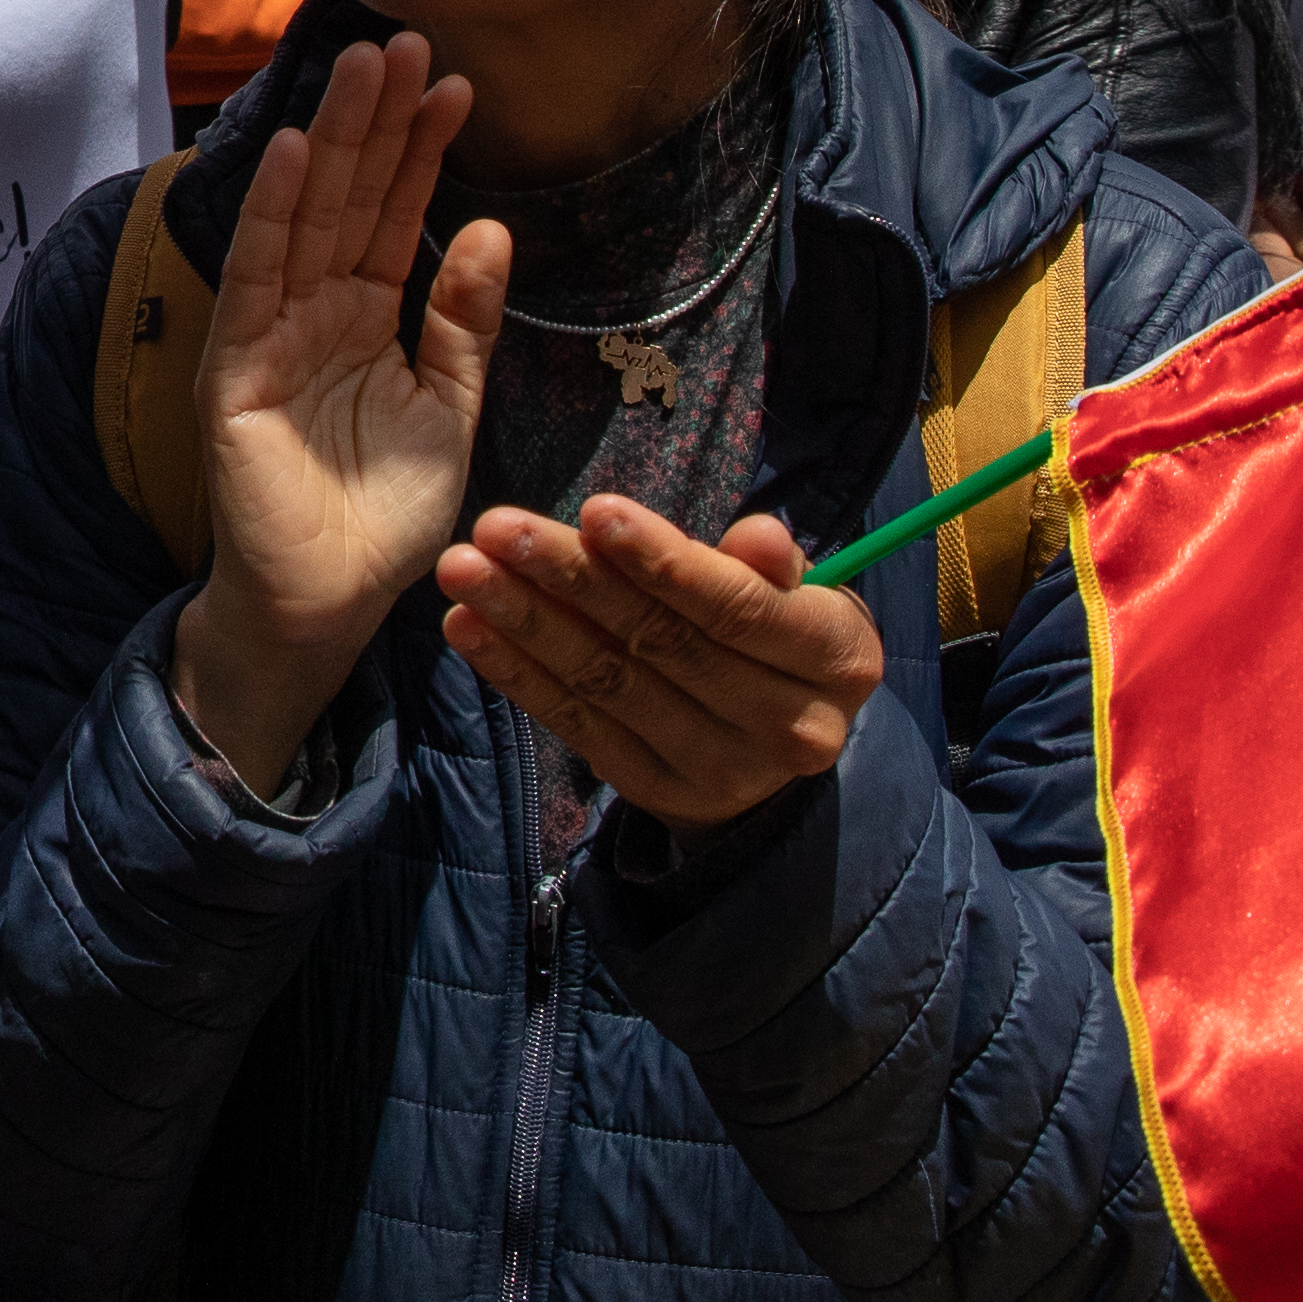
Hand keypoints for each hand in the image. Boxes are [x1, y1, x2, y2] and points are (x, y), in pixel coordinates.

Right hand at [174, 34, 503, 791]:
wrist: (328, 606)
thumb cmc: (385, 518)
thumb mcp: (449, 410)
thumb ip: (464, 324)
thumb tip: (494, 228)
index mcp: (367, 317)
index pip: (394, 215)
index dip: (421, 151)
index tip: (457, 83)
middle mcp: (315, 311)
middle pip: (349, 197)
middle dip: (376, 121)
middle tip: (406, 41)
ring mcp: (271, 333)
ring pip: (307, 218)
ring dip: (331, 140)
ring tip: (362, 66)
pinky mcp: (237, 368)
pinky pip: (257, 278)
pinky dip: (274, 214)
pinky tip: (295, 153)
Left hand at [436, 491, 886, 833]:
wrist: (777, 742)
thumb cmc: (780, 633)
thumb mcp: (800, 592)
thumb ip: (772, 565)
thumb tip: (757, 535)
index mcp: (837, 662)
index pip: (739, 609)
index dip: (665, 561)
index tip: (595, 510)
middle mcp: (789, 727)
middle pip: (663, 642)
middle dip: (572, 579)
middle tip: (498, 527)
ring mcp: (721, 770)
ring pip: (610, 683)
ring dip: (526, 622)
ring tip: (464, 569)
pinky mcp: (660, 791)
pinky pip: (578, 723)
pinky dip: (518, 674)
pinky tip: (469, 627)